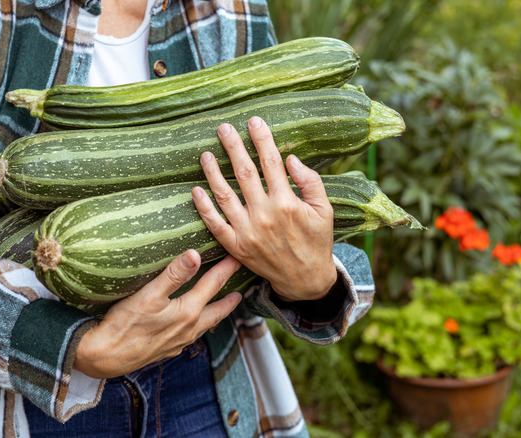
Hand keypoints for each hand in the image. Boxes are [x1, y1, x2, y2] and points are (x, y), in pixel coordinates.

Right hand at [73, 250, 242, 378]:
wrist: (106, 356)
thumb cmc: (125, 324)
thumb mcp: (149, 294)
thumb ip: (173, 274)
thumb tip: (195, 254)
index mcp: (188, 312)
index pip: (213, 284)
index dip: (227, 268)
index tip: (238, 257)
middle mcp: (189, 329)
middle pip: (217, 311)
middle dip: (230, 299)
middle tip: (242, 291)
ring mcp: (179, 342)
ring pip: (205, 325)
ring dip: (216, 314)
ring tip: (222, 307)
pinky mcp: (167, 350)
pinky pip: (190, 336)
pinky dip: (198, 326)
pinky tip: (191, 325)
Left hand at [192, 116, 336, 301]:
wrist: (304, 279)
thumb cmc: (316, 241)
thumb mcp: (324, 210)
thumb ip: (310, 181)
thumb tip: (290, 158)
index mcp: (287, 202)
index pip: (270, 162)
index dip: (261, 139)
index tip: (253, 121)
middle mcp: (264, 215)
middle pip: (244, 172)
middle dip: (232, 147)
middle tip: (223, 128)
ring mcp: (247, 231)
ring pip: (224, 195)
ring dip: (212, 172)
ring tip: (205, 154)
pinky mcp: (236, 246)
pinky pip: (214, 224)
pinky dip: (203, 206)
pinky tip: (196, 190)